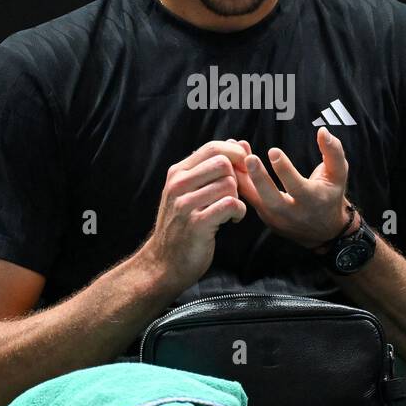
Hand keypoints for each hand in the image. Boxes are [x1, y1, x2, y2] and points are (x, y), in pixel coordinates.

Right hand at [139, 140, 247, 294]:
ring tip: (231, 209)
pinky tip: (232, 220)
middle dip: (237, 178)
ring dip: (238, 198)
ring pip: (229, 185)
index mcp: (177, 173)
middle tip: (236, 194)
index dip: (234, 155)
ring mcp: (185, 204)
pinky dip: (239, 212)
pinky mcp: (197, 223)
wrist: (165, 263)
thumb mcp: (188, 191)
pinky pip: (231, 204)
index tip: (241, 172)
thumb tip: (236, 142)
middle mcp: (178, 185)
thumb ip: (210, 167)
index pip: (213, 147)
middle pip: (224, 164)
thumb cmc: (182, 225)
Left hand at [232, 127, 351, 249]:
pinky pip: (249, 199)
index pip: (296, 186)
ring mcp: (276, 219)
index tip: (273, 151)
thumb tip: (322, 131)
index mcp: (312, 201)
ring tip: (233, 154)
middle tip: (248, 158)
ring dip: (242, 177)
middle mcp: (292, 213)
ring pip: (255, 199)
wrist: (323, 231)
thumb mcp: (338, 174)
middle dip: (259, 179)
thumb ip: (333, 151)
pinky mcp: (264, 218)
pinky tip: (233, 162)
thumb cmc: (330, 195)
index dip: (284, 170)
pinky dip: (240, 181)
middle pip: (272, 199)